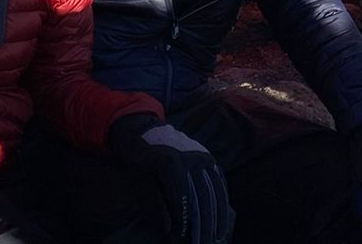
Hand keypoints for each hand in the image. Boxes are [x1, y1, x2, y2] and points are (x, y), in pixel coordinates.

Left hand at [107, 116, 231, 243]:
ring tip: (216, 238)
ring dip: (218, 217)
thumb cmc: (140, 160)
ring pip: (215, 190)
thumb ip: (152, 204)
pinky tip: (222, 220)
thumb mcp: (139, 180)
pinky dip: (222, 202)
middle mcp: (191, 156)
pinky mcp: (209, 158)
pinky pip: (219, 182)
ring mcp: (203, 155)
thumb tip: (167, 229)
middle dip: (204, 225)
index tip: (179, 240)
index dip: (183, 220)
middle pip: (202, 195)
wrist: (145, 130)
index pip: (181, 196)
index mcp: (170, 161)